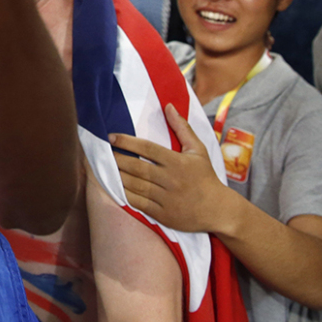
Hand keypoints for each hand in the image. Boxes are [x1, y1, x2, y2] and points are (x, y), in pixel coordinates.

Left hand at [111, 104, 229, 233]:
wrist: (219, 210)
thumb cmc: (205, 177)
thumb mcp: (198, 150)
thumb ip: (182, 128)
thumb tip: (168, 106)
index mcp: (178, 162)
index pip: (147, 148)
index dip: (127, 142)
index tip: (111, 137)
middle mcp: (171, 180)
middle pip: (137, 167)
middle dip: (117, 159)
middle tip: (103, 152)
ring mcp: (166, 199)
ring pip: (135, 185)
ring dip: (118, 176)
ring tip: (105, 167)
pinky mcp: (163, 215)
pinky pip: (139, 203)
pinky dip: (125, 195)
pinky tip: (115, 186)